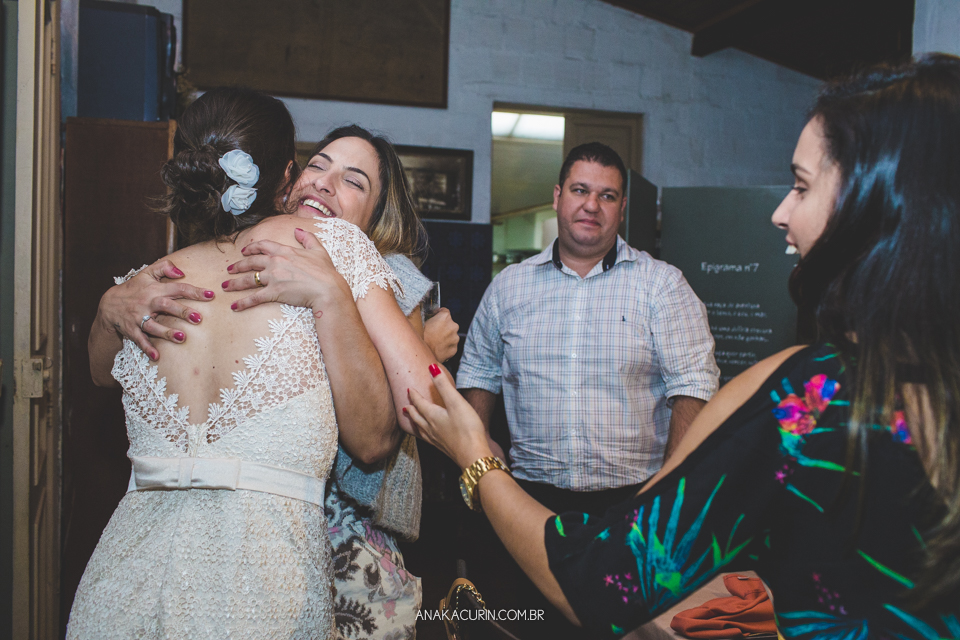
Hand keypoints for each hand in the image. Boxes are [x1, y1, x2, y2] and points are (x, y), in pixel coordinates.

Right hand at [96, 258, 213, 359]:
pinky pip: (139, 340)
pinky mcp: (131, 330)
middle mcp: (147, 303)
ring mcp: (139, 317)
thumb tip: (182, 272)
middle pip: (166, 306)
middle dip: (182, 312)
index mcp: (155, 289)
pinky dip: (147, 348)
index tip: (211, 295)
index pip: (178, 288)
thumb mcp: (147, 273)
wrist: (108, 304)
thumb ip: (164, 268)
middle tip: (198, 318)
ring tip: (182, 338)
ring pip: (153, 325)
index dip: (194, 291)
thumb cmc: (134, 288)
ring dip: (166, 332)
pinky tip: (156, 356)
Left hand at [224, 228, 351, 315]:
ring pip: (248, 279)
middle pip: (251, 262)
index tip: (244, 251)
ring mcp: (273, 278)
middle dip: (238, 265)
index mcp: (284, 251)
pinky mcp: (273, 293)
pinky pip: (254, 298)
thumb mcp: (318, 250)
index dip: (251, 248)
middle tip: (230, 269)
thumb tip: (297, 230)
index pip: (263, 246)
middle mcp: (275, 262)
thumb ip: (307, 238)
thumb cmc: (325, 271)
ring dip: (235, 283)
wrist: (328, 288)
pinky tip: (235, 306)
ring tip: (226, 286)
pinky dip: (243, 303)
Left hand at [405, 364, 492, 469]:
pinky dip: (423, 434)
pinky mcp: (444, 448)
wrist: (473, 456)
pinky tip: (429, 437)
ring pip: (420, 429)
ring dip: (414, 423)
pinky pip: (428, 439)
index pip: (419, 404)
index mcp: (432, 416)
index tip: (409, 389)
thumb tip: (431, 368)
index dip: (414, 396)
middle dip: (411, 410)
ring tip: (411, 421)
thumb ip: (444, 385)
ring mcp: (437, 440)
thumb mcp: (456, 402)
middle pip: (417, 417)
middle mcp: (431, 429)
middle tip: (405, 406)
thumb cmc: (466, 428)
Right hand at [423, 308, 458, 362]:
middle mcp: (453, 326)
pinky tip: (438, 348)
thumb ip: (431, 319)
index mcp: (445, 317)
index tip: (436, 317)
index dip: (439, 314)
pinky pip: (451, 346)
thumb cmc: (421, 337)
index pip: (444, 311)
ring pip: (452, 335)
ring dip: (446, 337)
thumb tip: (431, 318)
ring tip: (436, 341)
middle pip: (450, 324)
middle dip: (444, 327)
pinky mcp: (454, 348)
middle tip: (434, 332)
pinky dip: (446, 346)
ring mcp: (455, 338)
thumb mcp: (423, 323)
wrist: (423, 353)